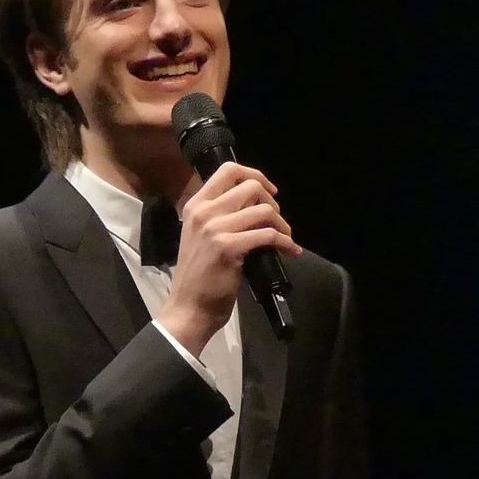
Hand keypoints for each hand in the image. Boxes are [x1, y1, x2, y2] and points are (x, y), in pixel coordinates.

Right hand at [156, 161, 300, 356]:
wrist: (188, 308)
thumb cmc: (196, 277)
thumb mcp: (200, 236)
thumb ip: (218, 216)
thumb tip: (252, 206)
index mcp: (195, 205)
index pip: (228, 170)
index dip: (255, 175)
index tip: (269, 192)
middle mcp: (204, 212)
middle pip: (251, 186)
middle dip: (272, 202)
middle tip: (276, 221)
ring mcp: (215, 228)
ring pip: (264, 210)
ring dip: (282, 224)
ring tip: (285, 238)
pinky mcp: (229, 247)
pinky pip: (269, 235)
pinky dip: (286, 242)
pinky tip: (290, 251)